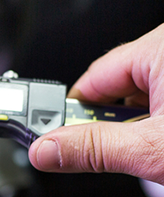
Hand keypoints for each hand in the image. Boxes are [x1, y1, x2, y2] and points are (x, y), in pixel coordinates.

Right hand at [29, 23, 163, 183]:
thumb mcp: (153, 149)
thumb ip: (93, 149)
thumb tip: (45, 149)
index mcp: (159, 47)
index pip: (91, 78)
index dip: (71, 111)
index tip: (60, 135)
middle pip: (115, 86)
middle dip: (111, 122)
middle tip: (116, 149)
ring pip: (141, 92)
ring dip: (139, 123)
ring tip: (152, 148)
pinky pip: (161, 94)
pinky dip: (158, 118)